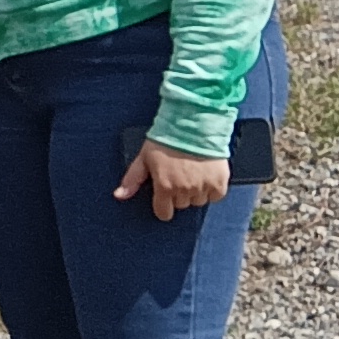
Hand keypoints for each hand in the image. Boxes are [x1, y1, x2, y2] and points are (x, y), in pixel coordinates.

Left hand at [116, 139, 230, 220]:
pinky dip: (212, 189)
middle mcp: (184, 190)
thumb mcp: (144, 157)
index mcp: (164, 186)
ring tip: (192, 173)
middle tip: (178, 176)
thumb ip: (132, 179)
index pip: (164, 213)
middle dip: (178, 194)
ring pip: (198, 201)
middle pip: (181, 205)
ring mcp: (203, 187)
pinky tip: (206, 176)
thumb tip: (119, 195)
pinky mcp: (220, 182)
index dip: (163, 206)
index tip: (165, 198)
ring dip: (195, 192)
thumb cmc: (166, 139)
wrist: (194, 125)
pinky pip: (216, 196)